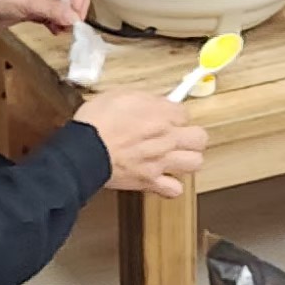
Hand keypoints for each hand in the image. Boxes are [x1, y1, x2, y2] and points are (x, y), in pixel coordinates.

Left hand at [0, 0, 84, 32]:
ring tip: (60, 31)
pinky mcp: (28, 4)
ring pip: (59, 4)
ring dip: (62, 18)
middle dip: (71, 9)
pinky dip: (52, 21)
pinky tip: (53, 31)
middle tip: (69, 26)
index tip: (76, 15)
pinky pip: (47, 12)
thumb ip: (54, 9)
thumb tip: (75, 20)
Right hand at [77, 88, 207, 199]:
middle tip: (179, 136)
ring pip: (195, 162)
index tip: (167, 116)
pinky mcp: (150, 182)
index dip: (175, 115)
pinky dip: (172, 186)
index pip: (184, 113)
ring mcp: (160, 161)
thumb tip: (154, 102)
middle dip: (191, 136)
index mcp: (160, 114)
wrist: (84, 150)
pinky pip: (175, 190)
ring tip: (175, 157)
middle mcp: (166, 138)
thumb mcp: (118, 95)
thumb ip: (143, 98)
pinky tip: (164, 179)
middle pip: (200, 138)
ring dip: (187, 159)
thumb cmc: (96, 122)